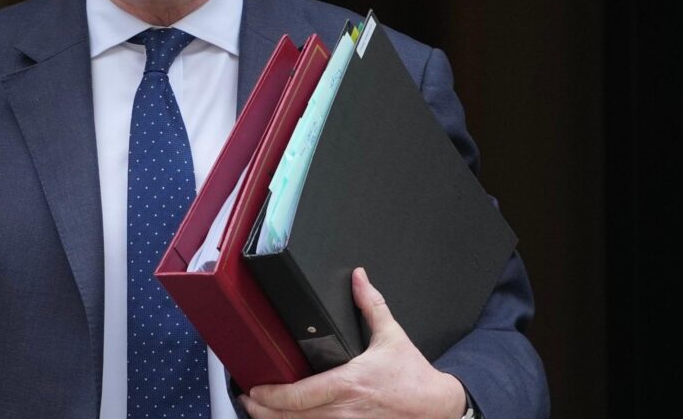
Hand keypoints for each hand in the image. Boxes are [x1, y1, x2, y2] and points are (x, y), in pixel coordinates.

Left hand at [240, 267, 465, 417]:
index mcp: (348, 382)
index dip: (271, 395)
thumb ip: (371, 304)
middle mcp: (344, 410)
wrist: (436, 407)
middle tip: (246, 401)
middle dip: (263, 412)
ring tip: (259, 413)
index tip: (254, 388)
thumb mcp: (392, 335)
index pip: (299, 395)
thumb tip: (359, 277)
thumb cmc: (413, 376)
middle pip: (292, 418)